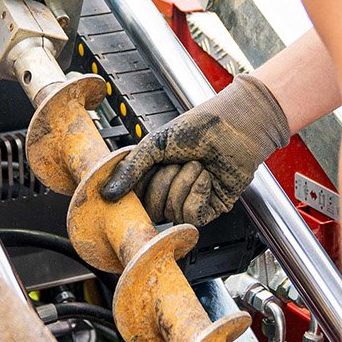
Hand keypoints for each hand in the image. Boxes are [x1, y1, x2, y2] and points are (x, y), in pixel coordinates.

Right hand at [98, 73, 290, 225]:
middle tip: (178, 160)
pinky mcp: (211, 210)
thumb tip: (107, 193)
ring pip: (172, 212)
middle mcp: (170, 192)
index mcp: (153, 176)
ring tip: (197, 164)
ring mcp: (190, 203)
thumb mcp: (156, 143)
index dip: (134, 192)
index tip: (135, 182)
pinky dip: (198, 193)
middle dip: (163, 182)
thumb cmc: (198, 128)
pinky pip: (192, 216)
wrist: (233, 125)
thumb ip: (131, 168)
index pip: (133, 199)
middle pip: (151, 209)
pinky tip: (206, 177)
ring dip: (184, 184)